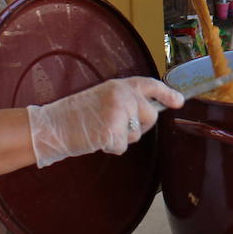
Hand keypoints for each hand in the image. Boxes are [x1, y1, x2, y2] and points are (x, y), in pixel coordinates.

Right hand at [27, 77, 183, 166]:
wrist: (53, 125)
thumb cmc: (77, 114)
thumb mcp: (103, 97)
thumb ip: (125, 100)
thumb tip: (149, 110)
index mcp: (120, 85)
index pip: (150, 85)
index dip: (167, 94)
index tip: (179, 101)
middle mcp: (122, 96)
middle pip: (150, 116)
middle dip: (140, 126)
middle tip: (118, 126)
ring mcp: (118, 113)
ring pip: (136, 134)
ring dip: (122, 138)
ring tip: (101, 129)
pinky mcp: (113, 131)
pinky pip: (123, 146)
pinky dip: (112, 148)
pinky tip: (97, 139)